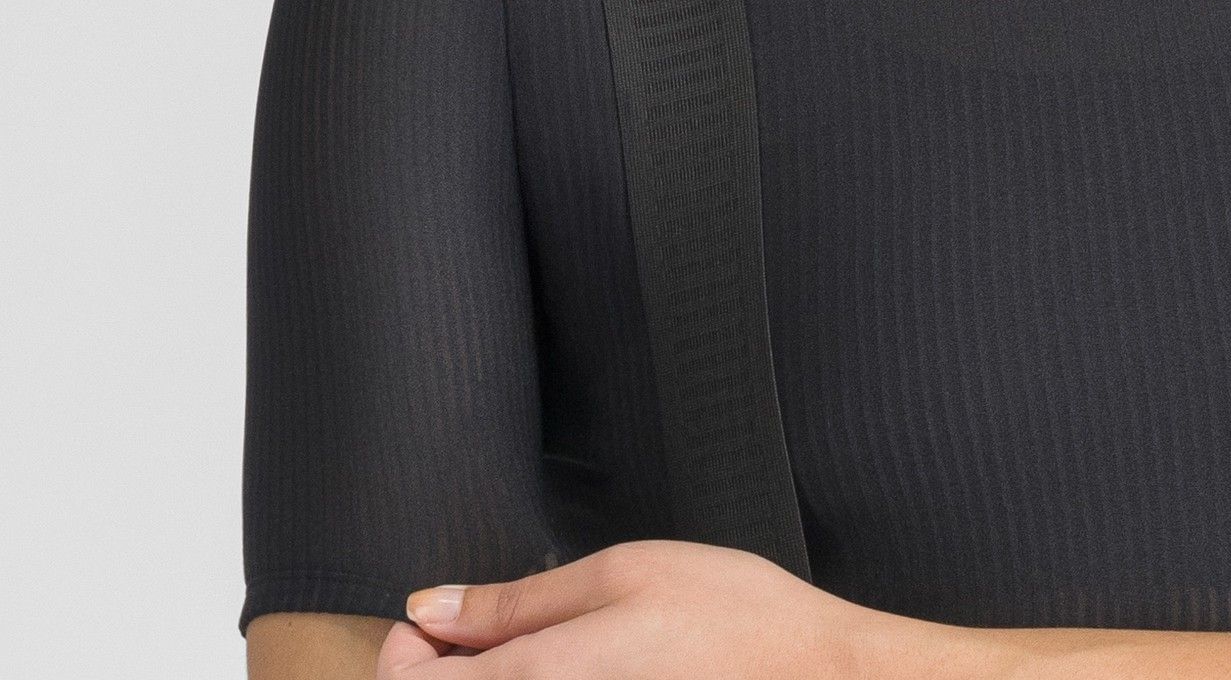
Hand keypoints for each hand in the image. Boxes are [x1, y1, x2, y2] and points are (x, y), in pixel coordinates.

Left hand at [376, 539, 906, 679]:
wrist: (817, 674)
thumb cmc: (732, 616)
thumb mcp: (619, 574)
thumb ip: (517, 599)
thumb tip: (433, 608)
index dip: (401, 656)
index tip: (422, 623)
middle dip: (437, 674)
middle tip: (462, 631)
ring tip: (511, 648)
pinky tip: (562, 671)